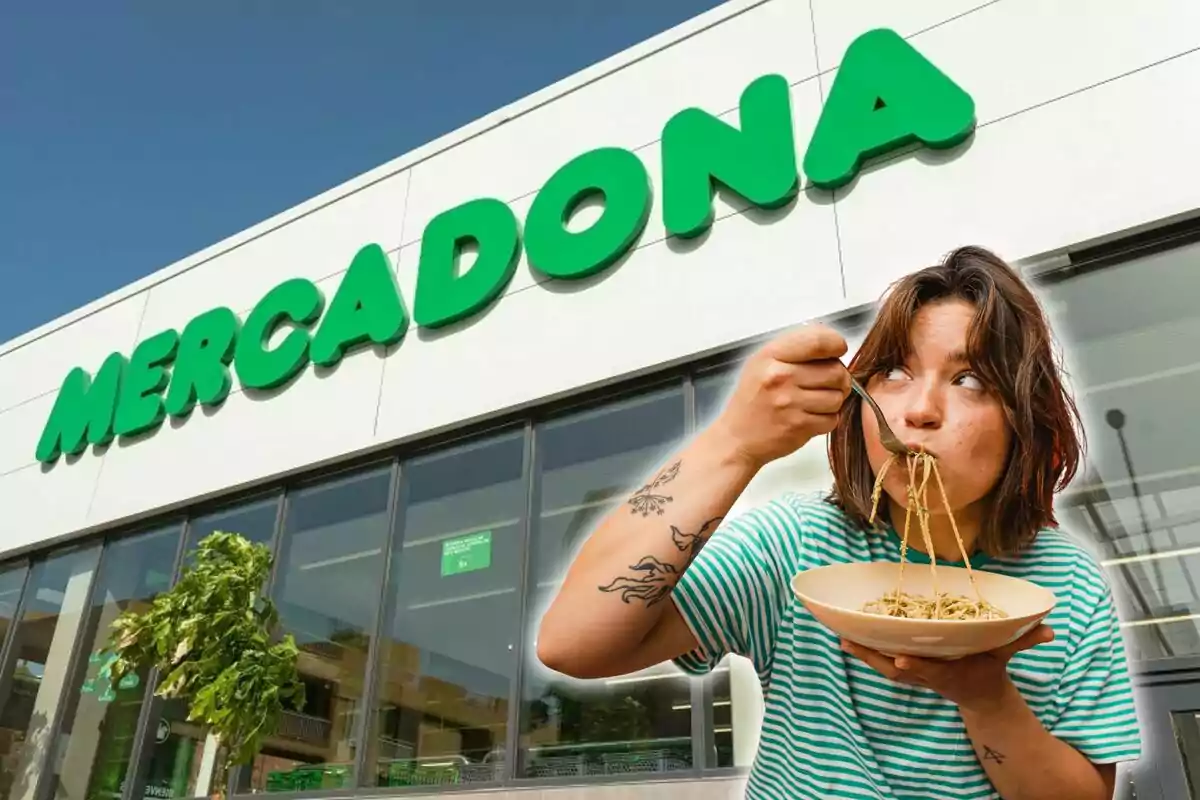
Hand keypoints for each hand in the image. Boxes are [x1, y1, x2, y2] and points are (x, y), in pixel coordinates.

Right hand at [709, 324, 850, 468]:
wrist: (737, 437)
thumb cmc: (752, 399)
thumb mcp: (762, 362)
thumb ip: (795, 348)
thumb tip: (832, 343)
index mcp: (771, 356)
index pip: (818, 340)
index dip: (836, 344)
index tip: (837, 350)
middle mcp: (780, 377)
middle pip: (836, 370)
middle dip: (839, 377)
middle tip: (828, 382)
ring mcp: (790, 403)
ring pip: (837, 396)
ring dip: (833, 400)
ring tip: (816, 401)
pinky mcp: (799, 426)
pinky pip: (832, 419)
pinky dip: (827, 419)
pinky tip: (810, 416)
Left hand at [840, 624, 1054, 713]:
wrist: (979, 696)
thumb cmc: (989, 669)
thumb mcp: (1005, 655)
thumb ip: (1023, 641)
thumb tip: (1048, 629)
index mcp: (951, 672)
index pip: (932, 671)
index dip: (917, 667)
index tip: (901, 661)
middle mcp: (929, 675)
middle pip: (898, 671)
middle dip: (874, 659)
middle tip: (850, 643)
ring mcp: (917, 676)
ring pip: (885, 668)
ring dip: (864, 655)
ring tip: (841, 638)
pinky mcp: (909, 671)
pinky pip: (883, 664)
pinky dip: (867, 653)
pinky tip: (848, 638)